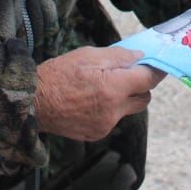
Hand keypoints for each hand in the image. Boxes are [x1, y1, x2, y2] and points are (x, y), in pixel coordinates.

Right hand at [35, 46, 165, 140]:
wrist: (32, 103)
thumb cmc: (58, 74)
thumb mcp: (89, 55)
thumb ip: (119, 56)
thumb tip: (140, 56)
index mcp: (113, 88)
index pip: (148, 79)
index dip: (156, 70)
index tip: (158, 65)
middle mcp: (113, 110)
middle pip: (144, 98)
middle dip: (140, 85)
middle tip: (128, 74)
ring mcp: (105, 125)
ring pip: (129, 110)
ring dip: (124, 98)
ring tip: (103, 87)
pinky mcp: (97, 134)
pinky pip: (114, 119)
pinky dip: (110, 109)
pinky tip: (91, 100)